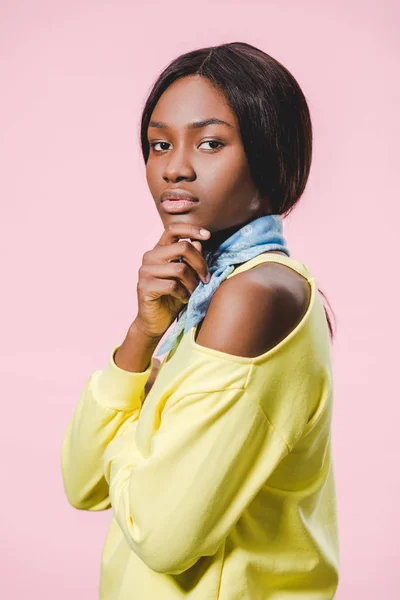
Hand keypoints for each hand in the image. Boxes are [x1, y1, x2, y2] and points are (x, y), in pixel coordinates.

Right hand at [133, 223, 210, 338]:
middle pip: (182, 247)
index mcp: (159, 250)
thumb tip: (198, 242)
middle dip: (200, 263)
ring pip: (180, 268)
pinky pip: (173, 285)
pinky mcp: (144, 287)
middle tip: (206, 279)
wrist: (155, 322)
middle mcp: (150, 257)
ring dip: (193, 283)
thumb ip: (191, 259)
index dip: (191, 229)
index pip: (173, 229)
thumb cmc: (173, 297)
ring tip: (194, 292)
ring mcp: (145, 271)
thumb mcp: (187, 276)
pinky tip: (184, 299)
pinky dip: (183, 294)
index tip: (208, 236)